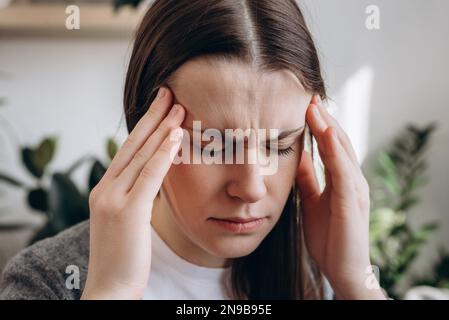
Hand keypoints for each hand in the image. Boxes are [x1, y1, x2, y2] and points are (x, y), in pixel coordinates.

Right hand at [81, 87, 184, 299]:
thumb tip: (153, 181)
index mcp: (106, 191)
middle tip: (169, 93)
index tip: (160, 109)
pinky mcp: (127, 211)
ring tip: (178, 107)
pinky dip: (162, 153)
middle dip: (152, 118)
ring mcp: (113, 199)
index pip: (128, 152)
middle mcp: (106, 190)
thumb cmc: (124, 258)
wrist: (111, 289)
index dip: (145, 128)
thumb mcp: (127, 222)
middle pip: (132, 146)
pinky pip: (148, 175)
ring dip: (162, 129)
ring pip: (141, 155)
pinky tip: (176, 135)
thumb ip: (136, 198)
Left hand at [296, 95, 384, 299]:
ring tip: (315, 107)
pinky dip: (336, 152)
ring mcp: (355, 190)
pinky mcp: (353, 203)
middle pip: (338, 142)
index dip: (318, 124)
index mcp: (341, 179)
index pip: (330, 145)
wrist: (342, 269)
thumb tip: (298, 157)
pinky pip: (344, 173)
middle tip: (309, 96)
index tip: (304, 104)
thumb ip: (309, 179)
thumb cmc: (329, 236)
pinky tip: (328, 135)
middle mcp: (352, 180)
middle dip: (323, 119)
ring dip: (329, 128)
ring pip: (342, 152)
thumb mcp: (313, 201)